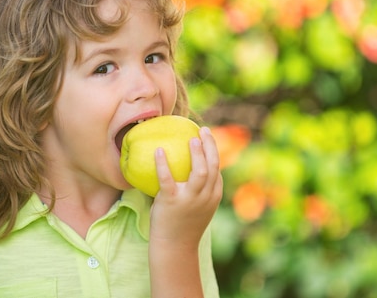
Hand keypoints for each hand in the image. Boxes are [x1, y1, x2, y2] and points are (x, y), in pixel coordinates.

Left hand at [149, 126, 222, 245]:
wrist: (174, 247)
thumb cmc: (182, 226)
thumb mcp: (196, 208)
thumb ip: (196, 191)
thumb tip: (185, 169)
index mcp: (213, 197)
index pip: (218, 170)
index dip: (214, 151)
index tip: (207, 137)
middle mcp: (206, 197)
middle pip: (213, 166)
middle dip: (211, 145)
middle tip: (202, 130)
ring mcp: (190, 200)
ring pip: (200, 171)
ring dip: (197, 152)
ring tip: (190, 138)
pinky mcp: (172, 202)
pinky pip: (167, 179)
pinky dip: (163, 163)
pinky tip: (158, 151)